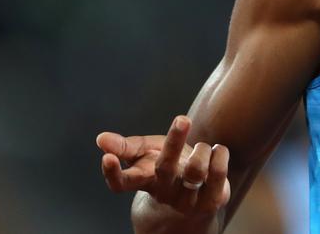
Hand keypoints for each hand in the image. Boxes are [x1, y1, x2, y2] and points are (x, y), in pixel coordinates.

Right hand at [96, 115, 230, 214]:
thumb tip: (100, 139)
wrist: (196, 190)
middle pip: (165, 168)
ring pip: (196, 170)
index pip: (122, 184)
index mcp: (144, 180)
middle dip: (175, 143)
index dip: (112, 173)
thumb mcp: (145, 153)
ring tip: (201, 146)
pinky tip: (217, 150)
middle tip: (182, 118)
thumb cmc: (165, 164)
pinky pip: (218, 173)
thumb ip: (125, 146)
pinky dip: (219, 154)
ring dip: (201, 149)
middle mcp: (164, 191)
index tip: (107, 156)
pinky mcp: (211, 200)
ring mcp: (188, 199)